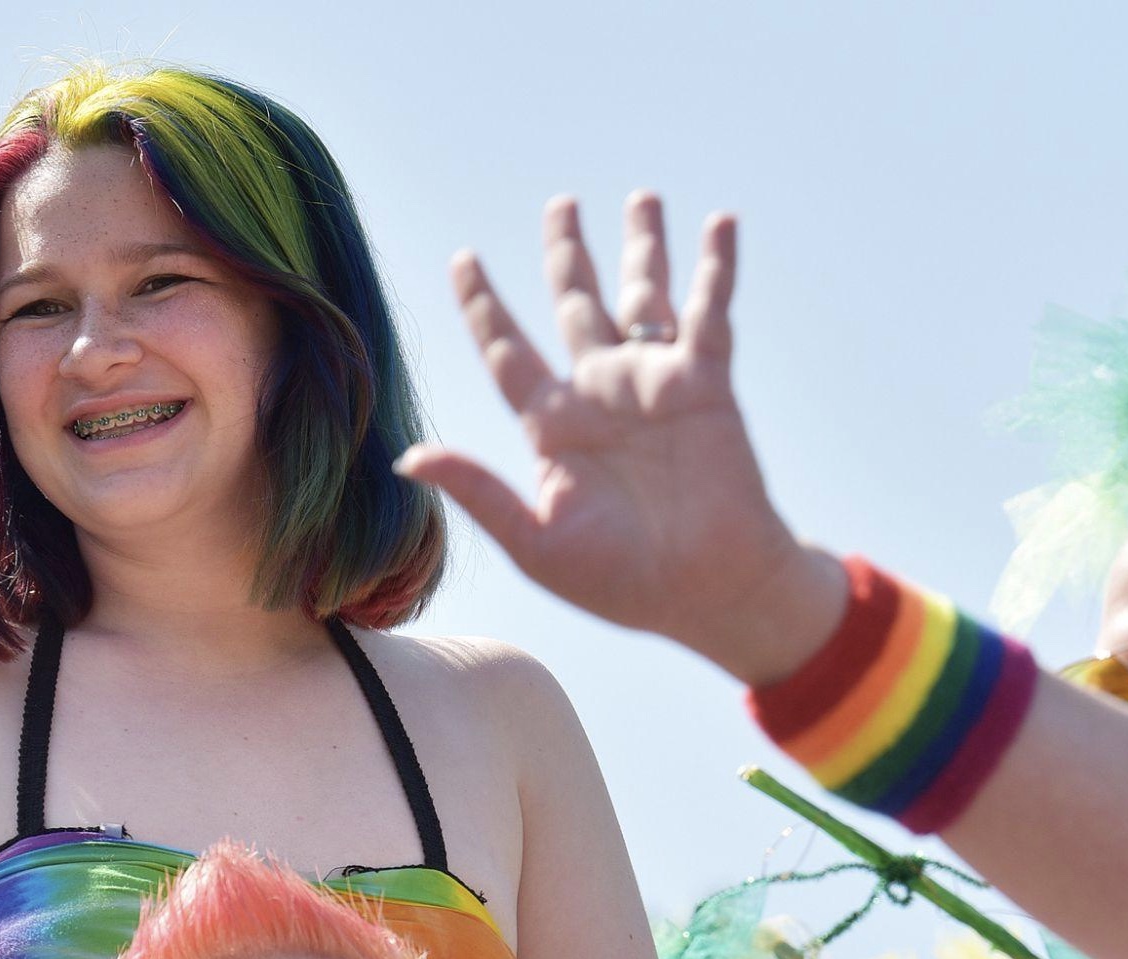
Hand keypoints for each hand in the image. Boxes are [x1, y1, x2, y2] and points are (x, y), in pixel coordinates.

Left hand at [399, 194, 842, 681]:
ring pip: (642, 296)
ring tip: (641, 198)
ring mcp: (653, 384)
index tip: (463, 258)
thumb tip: (406, 459)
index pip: (507, 350)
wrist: (706, 592)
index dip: (484, 305)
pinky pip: (709, 313)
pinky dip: (716, 268)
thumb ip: (478, 491)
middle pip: (575, 303)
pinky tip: (720, 222)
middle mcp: (600, 394)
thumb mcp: (536, 541)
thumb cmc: (621, 581)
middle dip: (568, 254)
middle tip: (562, 204)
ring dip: (642, 247)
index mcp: (554, 427)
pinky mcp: (705, 385)